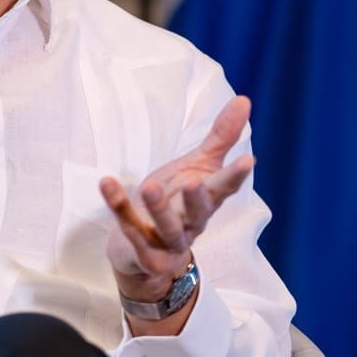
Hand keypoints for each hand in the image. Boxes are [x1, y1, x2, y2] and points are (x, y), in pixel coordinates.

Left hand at [98, 96, 254, 325]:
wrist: (144, 254)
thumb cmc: (175, 203)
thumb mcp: (197, 167)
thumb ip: (220, 137)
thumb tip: (244, 100)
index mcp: (206, 201)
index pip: (224, 188)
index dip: (235, 175)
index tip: (248, 159)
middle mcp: (192, 224)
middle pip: (199, 213)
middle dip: (197, 199)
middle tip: (193, 180)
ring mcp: (169, 243)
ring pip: (167, 228)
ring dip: (159, 209)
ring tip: (149, 186)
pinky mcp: (145, 256)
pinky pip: (131, 232)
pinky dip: (119, 208)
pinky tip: (108, 183)